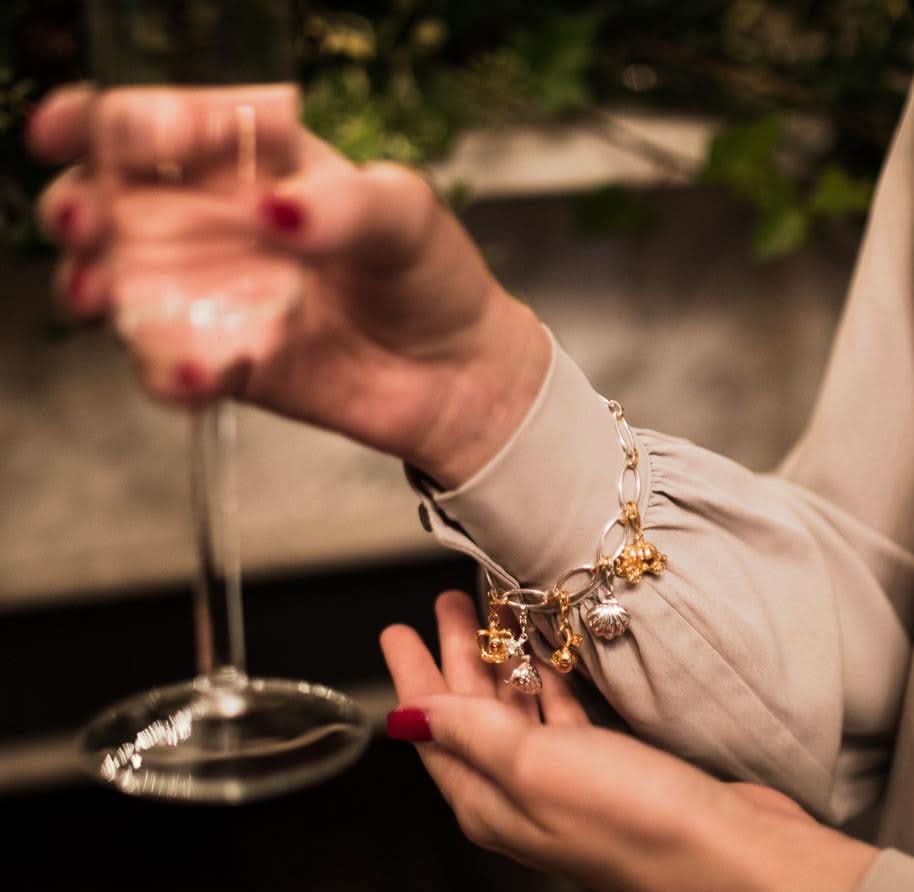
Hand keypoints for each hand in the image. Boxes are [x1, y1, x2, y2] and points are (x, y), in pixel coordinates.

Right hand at [27, 86, 548, 488]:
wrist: (459, 375)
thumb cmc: (434, 277)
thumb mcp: (406, 214)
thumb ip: (345, 205)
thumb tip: (273, 210)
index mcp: (258, 162)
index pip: (170, 126)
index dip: (123, 123)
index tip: (103, 133)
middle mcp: (222, 224)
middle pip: (120, 200)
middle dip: (84, 203)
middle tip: (85, 221)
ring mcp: (217, 296)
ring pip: (126, 282)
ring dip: (98, 284)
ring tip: (101, 295)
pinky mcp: (227, 363)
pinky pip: (175, 364)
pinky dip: (168, 370)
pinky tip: (189, 373)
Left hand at [380, 591, 878, 891]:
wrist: (729, 852)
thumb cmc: (631, 815)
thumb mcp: (535, 766)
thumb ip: (470, 736)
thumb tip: (405, 719)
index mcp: (489, 802)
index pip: (433, 732)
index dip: (413, 677)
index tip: (397, 628)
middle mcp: (521, 795)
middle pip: (471, 717)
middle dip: (456, 658)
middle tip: (449, 601)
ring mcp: (566, 782)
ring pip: (517, 712)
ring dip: (502, 662)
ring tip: (493, 610)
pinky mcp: (611, 769)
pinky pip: (563, 717)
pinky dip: (549, 682)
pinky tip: (547, 655)